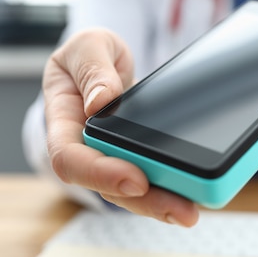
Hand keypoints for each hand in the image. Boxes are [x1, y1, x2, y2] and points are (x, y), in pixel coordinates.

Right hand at [42, 28, 198, 225]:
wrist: (102, 59)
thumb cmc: (89, 53)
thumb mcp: (89, 45)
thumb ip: (92, 69)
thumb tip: (99, 100)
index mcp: (63, 120)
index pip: (70, 158)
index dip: (100, 174)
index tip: (135, 178)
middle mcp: (84, 146)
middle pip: (106, 186)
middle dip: (143, 201)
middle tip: (181, 209)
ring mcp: (109, 154)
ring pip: (128, 191)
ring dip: (160, 204)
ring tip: (191, 211)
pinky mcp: (133, 155)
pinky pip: (147, 179)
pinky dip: (169, 190)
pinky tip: (194, 194)